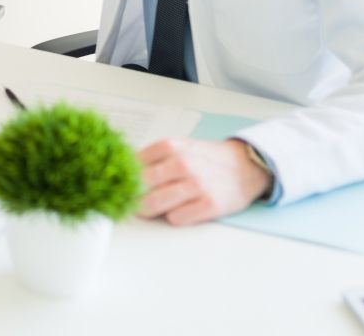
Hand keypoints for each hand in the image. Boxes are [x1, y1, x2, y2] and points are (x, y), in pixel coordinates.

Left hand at [136, 138, 270, 224]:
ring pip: (155, 202)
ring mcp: (196, 185)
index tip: (118, 183)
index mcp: (171, 147)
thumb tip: (126, 170)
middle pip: (142, 184)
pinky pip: (177, 217)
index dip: (124, 176)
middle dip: (130, 195)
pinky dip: (171, 217)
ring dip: (145, 210)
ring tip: (143, 210)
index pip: (135, 163)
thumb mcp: (181, 146)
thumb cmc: (207, 158)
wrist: (245, 166)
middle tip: (125, 202)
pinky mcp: (209, 205)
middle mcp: (182, 164)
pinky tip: (174, 212)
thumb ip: (155, 156)